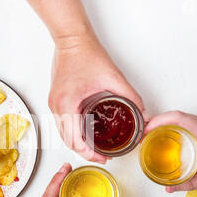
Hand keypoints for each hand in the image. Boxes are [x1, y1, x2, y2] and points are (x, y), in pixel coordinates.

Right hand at [49, 36, 144, 162]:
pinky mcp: (55, 99)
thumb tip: (142, 111)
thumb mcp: (113, 77)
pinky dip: (73, 131)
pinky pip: (62, 122)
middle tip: (101, 156)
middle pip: (67, 141)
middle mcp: (57, 106)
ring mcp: (54, 103)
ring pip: (63, 133)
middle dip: (84, 152)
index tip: (102, 158)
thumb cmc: (85, 53)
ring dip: (77, 142)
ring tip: (95, 147)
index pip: (75, 140)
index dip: (89, 154)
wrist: (71, 39)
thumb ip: (130, 96)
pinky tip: (86, 132)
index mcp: (67, 104)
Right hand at [145, 111, 196, 191]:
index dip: (157, 121)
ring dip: (165, 124)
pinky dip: (175, 128)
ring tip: (153, 137)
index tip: (144, 130)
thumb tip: (171, 188)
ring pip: (182, 118)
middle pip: (175, 116)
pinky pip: (188, 123)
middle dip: (156, 122)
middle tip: (143, 135)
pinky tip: (171, 140)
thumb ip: (191, 182)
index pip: (177, 117)